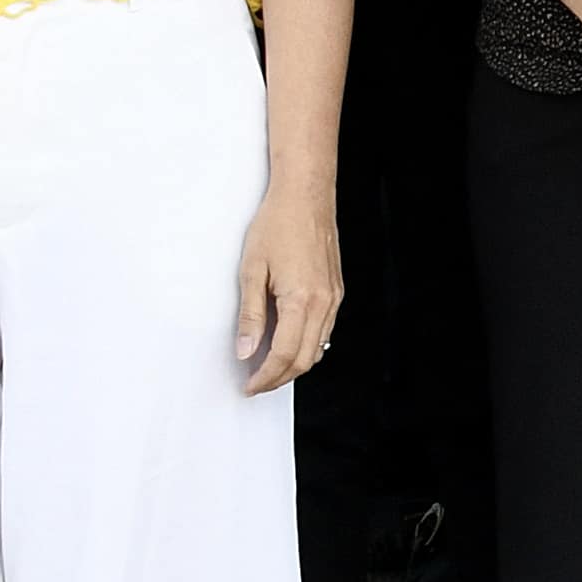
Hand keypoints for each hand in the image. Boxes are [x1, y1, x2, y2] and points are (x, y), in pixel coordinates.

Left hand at [232, 167, 345, 389]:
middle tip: (256, 384)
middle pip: (304, 359)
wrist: (306, 196)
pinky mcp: (336, 291)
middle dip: (279, 378)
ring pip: (318, 348)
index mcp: (301, 299)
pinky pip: (325, 331)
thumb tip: (245, 350)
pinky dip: (306, 346)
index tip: (249, 385)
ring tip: (268, 368)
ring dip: (293, 365)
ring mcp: (333, 298)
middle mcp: (324, 303)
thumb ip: (250, 315)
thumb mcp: (252, 270)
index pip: (283, 354)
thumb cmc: (277, 225)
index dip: (265, 376)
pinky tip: (288, 343)